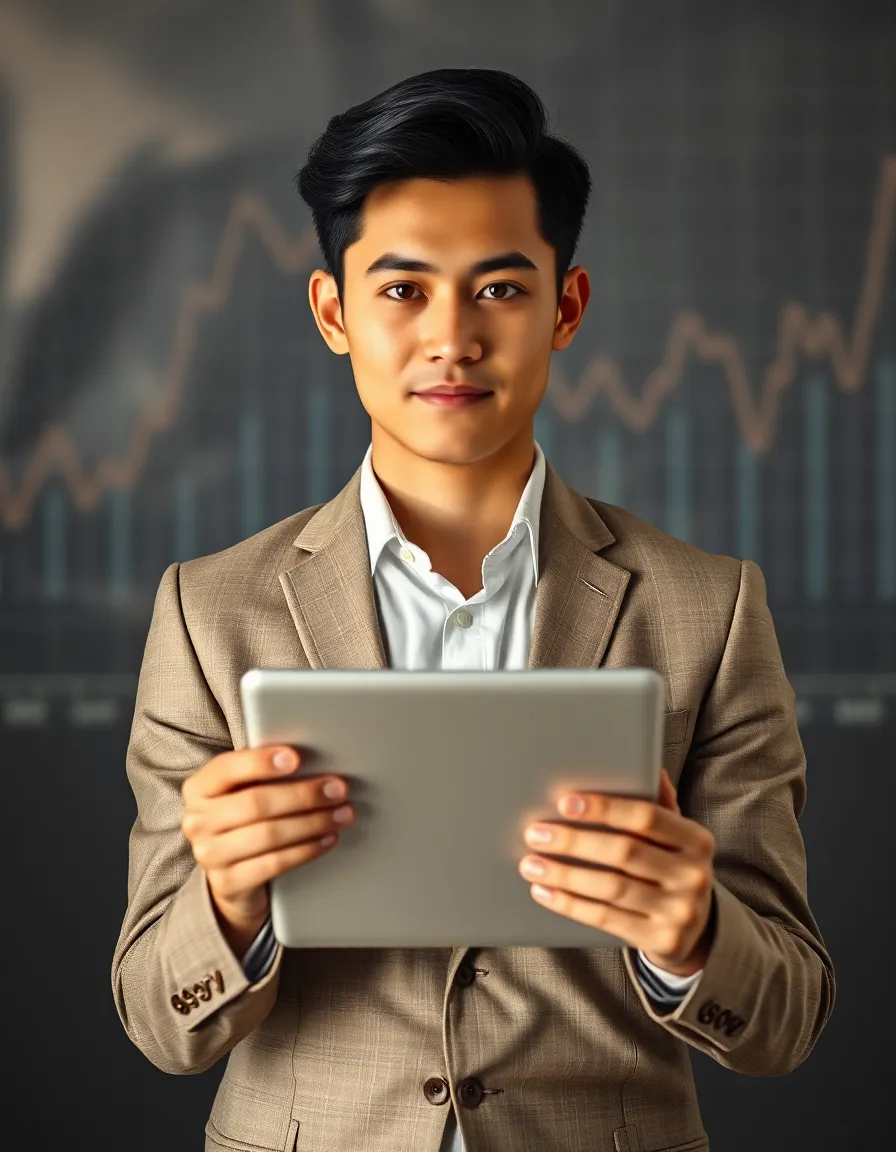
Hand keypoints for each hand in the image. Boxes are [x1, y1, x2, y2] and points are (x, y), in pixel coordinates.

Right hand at [180, 747, 353, 954]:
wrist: (230, 874)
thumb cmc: (245, 819)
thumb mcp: (243, 791)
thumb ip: (263, 773)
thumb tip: (311, 759)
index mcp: (199, 788)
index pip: (227, 768)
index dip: (261, 762)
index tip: (296, 757)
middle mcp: (197, 820)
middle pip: (255, 803)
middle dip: (303, 795)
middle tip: (337, 789)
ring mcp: (209, 855)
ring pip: (269, 834)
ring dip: (313, 822)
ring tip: (341, 814)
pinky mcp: (228, 883)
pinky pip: (275, 864)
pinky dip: (307, 850)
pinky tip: (327, 838)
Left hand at [518, 769, 714, 975]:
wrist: (695, 929)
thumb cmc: (672, 868)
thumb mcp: (675, 837)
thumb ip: (660, 805)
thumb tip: (652, 769)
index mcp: (696, 840)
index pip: (646, 817)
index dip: (604, 808)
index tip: (565, 803)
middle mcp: (693, 875)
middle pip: (624, 852)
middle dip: (574, 841)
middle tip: (536, 833)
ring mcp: (678, 911)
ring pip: (611, 888)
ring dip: (565, 874)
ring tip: (531, 863)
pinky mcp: (660, 940)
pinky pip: (605, 918)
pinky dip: (570, 904)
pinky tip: (545, 891)